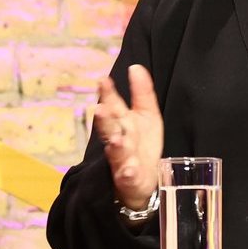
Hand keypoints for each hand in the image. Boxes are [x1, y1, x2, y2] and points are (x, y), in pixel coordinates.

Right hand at [93, 64, 163, 209]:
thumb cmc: (142, 144)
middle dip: (104, 119)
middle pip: (109, 128)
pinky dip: (127, 173)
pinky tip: (128, 170)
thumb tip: (135, 66)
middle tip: (100, 109)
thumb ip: (142, 92)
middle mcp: (118, 138)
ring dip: (115, 145)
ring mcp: (122, 160)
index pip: (112, 104)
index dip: (108, 93)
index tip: (103, 80)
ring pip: (116, 151)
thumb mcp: (147, 115)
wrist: (144, 181)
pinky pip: (127, 176)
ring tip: (116, 140)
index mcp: (122, 122)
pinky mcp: (129, 178)